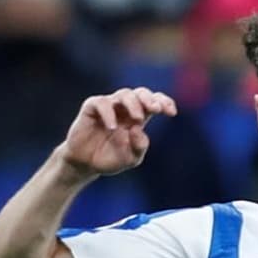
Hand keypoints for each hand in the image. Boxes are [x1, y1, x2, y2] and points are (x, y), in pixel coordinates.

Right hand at [58, 88, 176, 179]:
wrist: (85, 164)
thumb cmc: (110, 158)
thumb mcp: (130, 159)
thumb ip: (139, 147)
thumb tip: (138, 130)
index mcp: (139, 118)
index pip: (154, 102)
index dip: (164, 102)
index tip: (171, 113)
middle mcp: (125, 109)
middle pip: (140, 93)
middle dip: (150, 98)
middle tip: (155, 109)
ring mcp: (109, 106)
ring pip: (124, 94)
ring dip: (133, 104)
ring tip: (138, 119)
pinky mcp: (91, 108)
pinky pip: (101, 103)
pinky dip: (108, 113)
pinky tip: (112, 127)